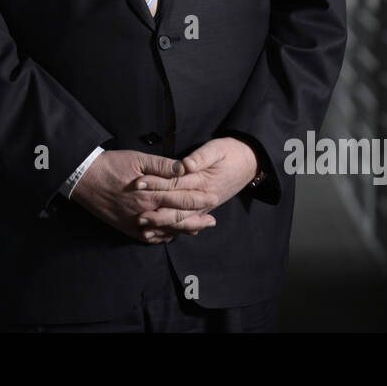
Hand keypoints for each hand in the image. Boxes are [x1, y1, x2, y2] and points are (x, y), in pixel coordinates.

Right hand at [70, 150, 217, 243]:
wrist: (83, 179)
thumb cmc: (111, 165)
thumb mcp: (138, 159)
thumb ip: (163, 165)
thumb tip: (185, 168)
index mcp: (151, 194)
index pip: (181, 198)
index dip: (199, 199)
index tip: (213, 198)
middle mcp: (145, 212)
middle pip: (177, 220)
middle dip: (197, 219)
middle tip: (213, 220)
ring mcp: (135, 223)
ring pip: (165, 231)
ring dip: (182, 231)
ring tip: (197, 229)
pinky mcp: (126, 228)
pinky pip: (149, 237)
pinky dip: (162, 237)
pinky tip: (170, 235)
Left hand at [133, 138, 257, 223]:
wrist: (248, 163)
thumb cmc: (230, 153)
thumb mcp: (217, 150)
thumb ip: (201, 157)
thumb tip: (186, 164)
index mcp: (203, 182)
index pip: (175, 184)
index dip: (155, 184)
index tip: (138, 183)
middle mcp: (204, 199)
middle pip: (177, 209)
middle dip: (156, 214)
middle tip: (138, 217)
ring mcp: (204, 207)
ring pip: (182, 221)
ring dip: (163, 227)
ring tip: (145, 231)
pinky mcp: (204, 210)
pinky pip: (188, 224)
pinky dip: (175, 231)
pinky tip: (162, 236)